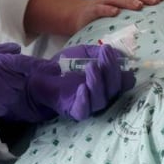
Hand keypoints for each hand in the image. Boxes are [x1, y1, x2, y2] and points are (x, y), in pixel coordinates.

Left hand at [4, 44, 136, 122]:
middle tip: (105, 54)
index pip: (123, 81)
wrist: (39, 75)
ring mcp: (88, 105)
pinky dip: (85, 100)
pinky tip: (83, 87)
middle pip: (114, 89)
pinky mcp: (73, 111)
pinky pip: (84, 110)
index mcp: (107, 82)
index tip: (113, 53)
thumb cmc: (64, 66)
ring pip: (101, 100)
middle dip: (111, 70)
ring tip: (92, 66)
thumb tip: (117, 52)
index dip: (123, 69)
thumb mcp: (82, 53)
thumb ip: (97, 52)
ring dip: (98, 82)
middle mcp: (101, 95)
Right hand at [74, 0, 163, 31]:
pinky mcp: (91, 10)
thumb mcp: (121, 7)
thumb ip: (135, 7)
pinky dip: (107, 10)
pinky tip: (115, 13)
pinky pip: (100, 8)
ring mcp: (101, 0)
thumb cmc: (105, 11)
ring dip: (128, 0)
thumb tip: (157, 12)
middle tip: (156, 1)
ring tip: (138, 6)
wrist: (79, 15)